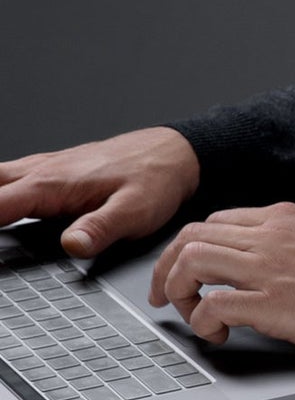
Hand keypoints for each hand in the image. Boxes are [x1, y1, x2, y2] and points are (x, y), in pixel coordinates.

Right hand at [0, 127, 201, 256]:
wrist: (173, 153)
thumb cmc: (155, 178)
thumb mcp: (134, 211)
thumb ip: (100, 228)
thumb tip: (71, 246)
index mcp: (51, 184)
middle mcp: (40, 172)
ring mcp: (43, 169)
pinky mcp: (50, 171)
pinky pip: (7, 178)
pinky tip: (0, 204)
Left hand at [147, 202, 294, 353]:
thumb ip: (291, 242)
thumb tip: (269, 261)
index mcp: (283, 218)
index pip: (215, 222)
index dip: (191, 248)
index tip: (187, 270)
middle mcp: (268, 236)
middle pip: (190, 237)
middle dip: (167, 267)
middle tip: (165, 293)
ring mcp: (267, 268)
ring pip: (190, 263)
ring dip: (178, 291)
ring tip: (188, 314)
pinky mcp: (271, 303)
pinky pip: (213, 305)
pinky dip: (203, 321)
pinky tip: (217, 334)